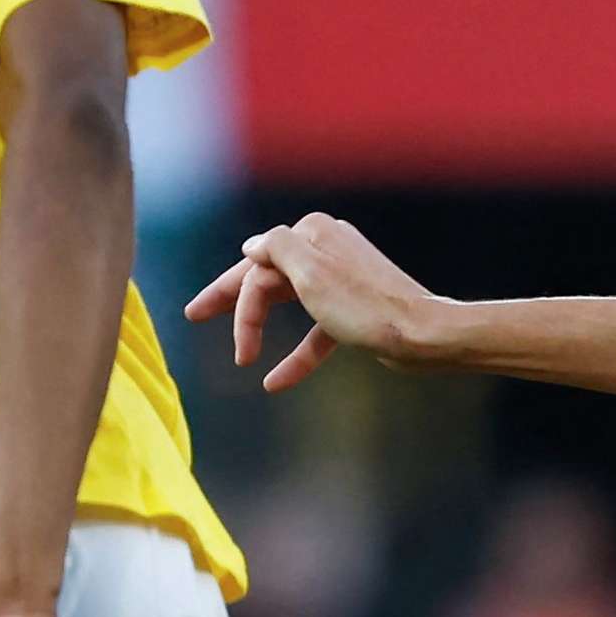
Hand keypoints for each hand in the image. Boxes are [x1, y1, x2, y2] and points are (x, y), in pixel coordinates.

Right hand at [182, 212, 441, 392]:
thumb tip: (252, 245)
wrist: (422, 336)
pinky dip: (297, 357)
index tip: (232, 342)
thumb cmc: (366, 305)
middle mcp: (325, 249)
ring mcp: (339, 279)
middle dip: (232, 301)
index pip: (258, 267)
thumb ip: (275, 249)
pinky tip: (275, 383)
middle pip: (267, 278)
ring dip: (264, 332)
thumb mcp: (311, 272)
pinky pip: (315, 333)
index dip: (235, 302)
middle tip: (193, 314)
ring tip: (240, 357)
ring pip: (288, 304)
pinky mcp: (353, 309)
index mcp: (312, 233)